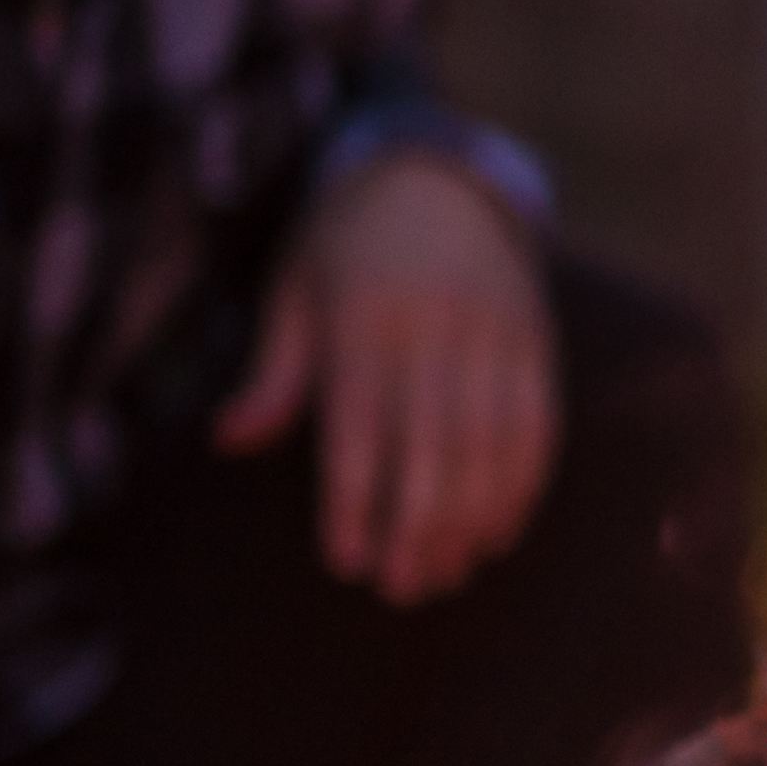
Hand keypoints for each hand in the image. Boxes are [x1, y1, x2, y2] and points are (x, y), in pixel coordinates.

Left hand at [216, 149, 554, 605]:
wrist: (437, 176)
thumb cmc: (345, 247)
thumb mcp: (293, 292)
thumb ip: (273, 371)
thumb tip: (229, 438)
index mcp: (363, 314)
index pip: (359, 425)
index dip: (354, 499)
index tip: (346, 563)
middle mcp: (434, 324)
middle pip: (431, 446)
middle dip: (417, 527)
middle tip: (400, 590)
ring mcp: (494, 333)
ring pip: (489, 445)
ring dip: (471, 520)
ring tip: (447, 573)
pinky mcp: (535, 342)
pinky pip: (537, 425)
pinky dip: (521, 486)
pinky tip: (498, 532)